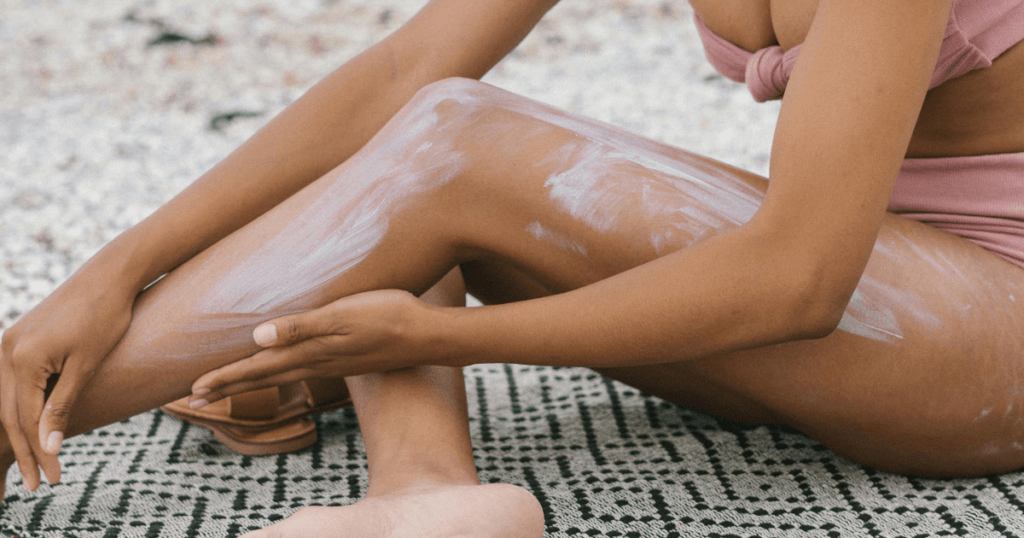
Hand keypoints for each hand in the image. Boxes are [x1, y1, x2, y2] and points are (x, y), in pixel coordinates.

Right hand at [0, 273, 134, 490]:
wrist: (109, 276)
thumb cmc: (105, 317)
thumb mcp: (86, 365)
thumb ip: (62, 405)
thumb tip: (47, 446)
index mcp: (22, 360)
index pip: (26, 420)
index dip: (38, 453)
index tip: (53, 479)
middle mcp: (6, 351)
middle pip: (9, 415)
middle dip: (24, 451)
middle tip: (37, 485)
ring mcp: (9, 344)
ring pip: (7, 401)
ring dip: (20, 433)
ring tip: (34, 464)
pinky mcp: (19, 339)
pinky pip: (13, 383)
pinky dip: (21, 408)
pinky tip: (32, 427)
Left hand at [189, 290, 443, 406]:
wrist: (428, 335)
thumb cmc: (388, 316)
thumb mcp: (343, 314)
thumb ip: (302, 325)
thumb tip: (257, 336)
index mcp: (310, 352)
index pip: (257, 367)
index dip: (225, 377)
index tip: (192, 389)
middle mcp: (317, 362)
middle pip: (263, 376)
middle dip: (228, 384)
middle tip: (193, 397)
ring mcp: (332, 363)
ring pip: (280, 374)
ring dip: (250, 380)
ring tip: (228, 383)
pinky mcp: (345, 358)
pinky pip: (300, 368)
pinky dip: (277, 370)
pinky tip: (280, 365)